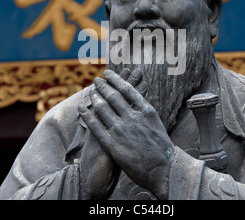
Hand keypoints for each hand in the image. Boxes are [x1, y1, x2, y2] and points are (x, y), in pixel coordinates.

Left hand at [80, 69, 174, 199]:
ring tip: (90, 92)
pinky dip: (87, 115)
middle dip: (103, 86)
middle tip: (96, 80)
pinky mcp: (112, 144)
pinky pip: (95, 126)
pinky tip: (81, 109)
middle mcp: (132, 117)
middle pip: (113, 96)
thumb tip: (138, 99)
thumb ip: (145, 111)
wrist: (164, 170)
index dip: (116, 80)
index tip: (108, 74)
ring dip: (94, 98)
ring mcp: (121, 130)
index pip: (127, 89)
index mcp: (146, 110)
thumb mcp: (157, 123)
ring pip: (102, 109)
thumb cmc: (162, 148)